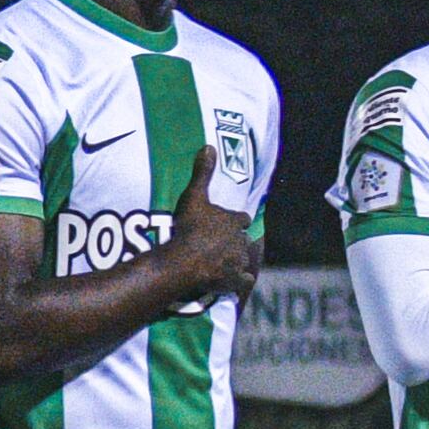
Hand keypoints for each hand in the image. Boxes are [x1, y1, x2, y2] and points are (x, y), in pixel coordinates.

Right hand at [160, 143, 260, 303]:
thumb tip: (209, 145)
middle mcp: (240, 241)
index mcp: (234, 221)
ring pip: (243, 260)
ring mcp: (237, 262)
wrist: (186, 260)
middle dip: (235, 241)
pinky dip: (240, 281)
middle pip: (242, 240)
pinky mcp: (233, 280)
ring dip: (237, 261)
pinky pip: (243, 281)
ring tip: (226, 264)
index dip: (236, 220)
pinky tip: (235, 283)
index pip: (241, 219)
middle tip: (221, 244)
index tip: (231, 222)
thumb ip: (202, 173)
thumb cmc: (189, 228)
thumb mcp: (194, 197)